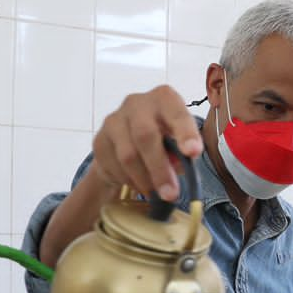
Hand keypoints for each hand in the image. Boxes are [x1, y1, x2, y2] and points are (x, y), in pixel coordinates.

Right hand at [90, 87, 204, 201]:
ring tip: (156, 194)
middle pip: (145, 135)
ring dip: (144, 180)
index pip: (176, 112)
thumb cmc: (164, 138)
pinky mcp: (99, 140)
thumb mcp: (179, 141)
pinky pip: (113, 166)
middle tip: (171, 194)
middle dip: (160, 168)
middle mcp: (137, 103)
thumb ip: (182, 152)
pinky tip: (138, 183)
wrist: (127, 140)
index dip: (185, 132)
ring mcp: (114, 120)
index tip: (193, 153)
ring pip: (127, 155)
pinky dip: (129, 180)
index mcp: (164, 98)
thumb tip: (178, 167)